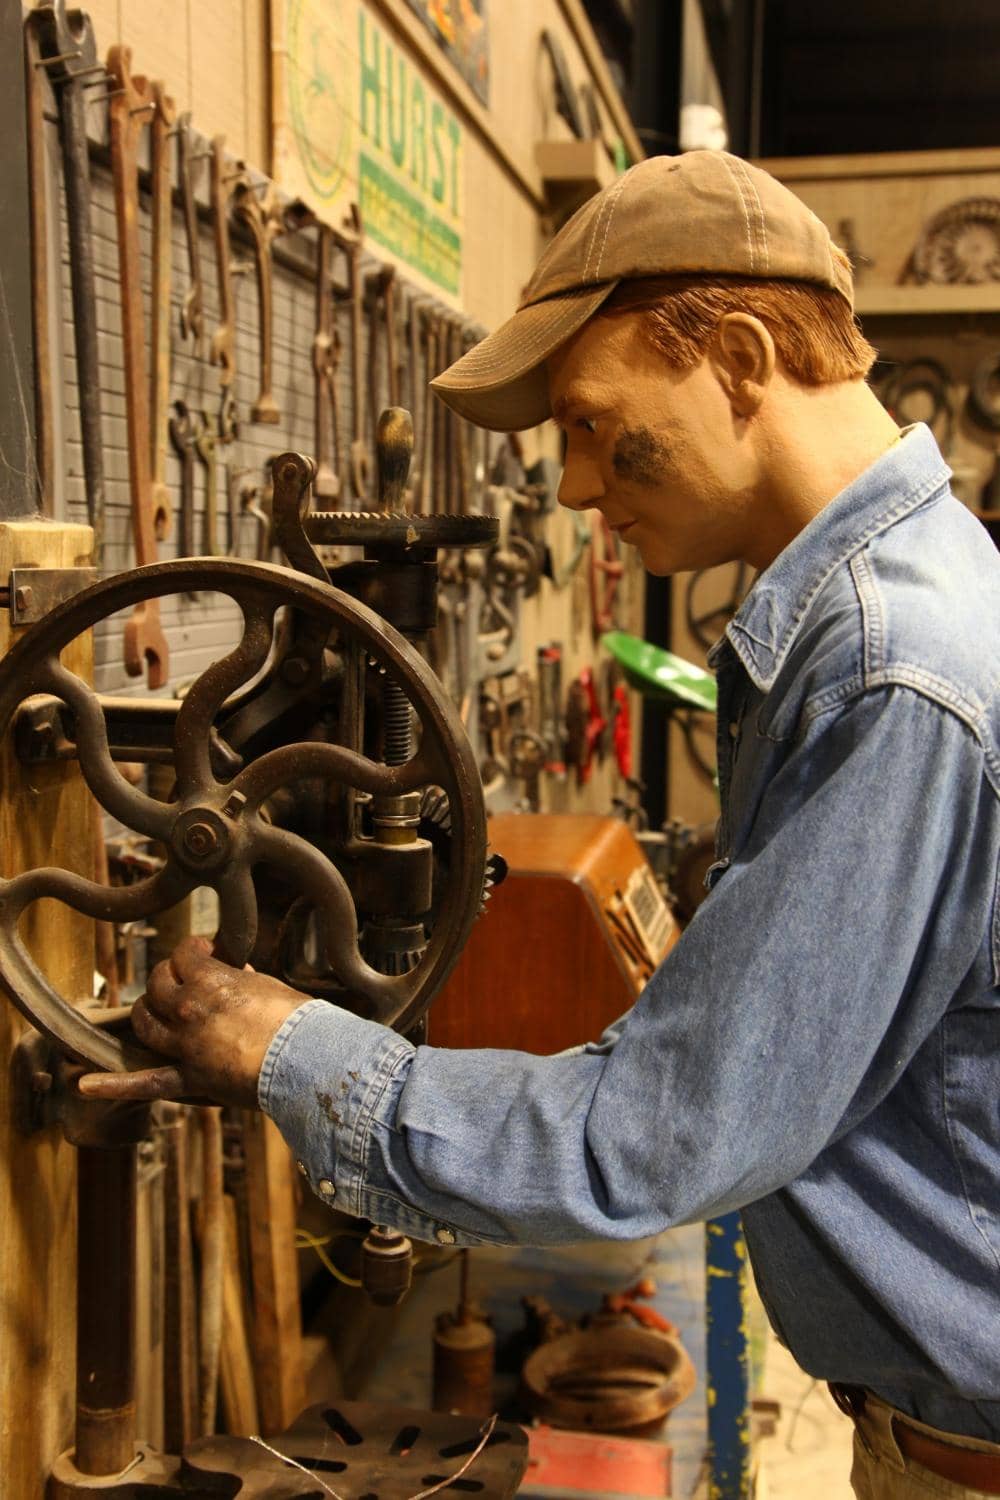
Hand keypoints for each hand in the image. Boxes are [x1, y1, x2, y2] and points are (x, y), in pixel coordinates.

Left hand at [77, 935, 308, 1106]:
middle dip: (168, 976)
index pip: (186, 954)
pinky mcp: (190, 1078)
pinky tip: (85, 1085)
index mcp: (210, 980)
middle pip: (158, 985)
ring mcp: (184, 1045)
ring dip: (144, 1011)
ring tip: (149, 1007)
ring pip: (146, 1024)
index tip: (207, 951)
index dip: (195, 949)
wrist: (306, 1060)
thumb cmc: (297, 1020)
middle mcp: (188, 1009)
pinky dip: (114, 1085)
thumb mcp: (270, 986)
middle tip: (182, 977)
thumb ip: (246, 978)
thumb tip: (239, 971)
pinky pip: (147, 1082)